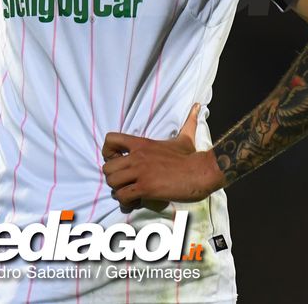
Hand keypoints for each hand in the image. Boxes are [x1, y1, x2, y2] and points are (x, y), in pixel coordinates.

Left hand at [101, 104, 224, 210]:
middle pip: (106, 167)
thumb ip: (187, 122)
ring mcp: (140, 172)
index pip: (110, 139)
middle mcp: (137, 156)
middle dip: (112, 177)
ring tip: (128, 193)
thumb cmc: (191, 157)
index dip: (108, 152)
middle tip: (123, 182)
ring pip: (112, 182)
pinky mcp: (146, 188)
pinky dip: (126, 202)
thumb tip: (198, 107)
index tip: (117, 161)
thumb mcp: (185, 137)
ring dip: (118, 190)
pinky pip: (123, 196)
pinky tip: (136, 201)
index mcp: (142, 143)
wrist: (201, 172)